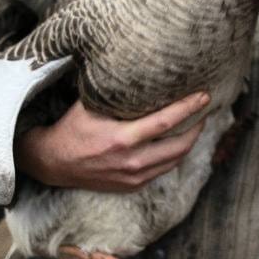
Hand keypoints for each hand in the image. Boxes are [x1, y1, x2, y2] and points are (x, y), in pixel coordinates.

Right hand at [15, 92, 209, 192]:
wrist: (53, 163)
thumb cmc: (73, 128)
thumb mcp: (91, 107)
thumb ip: (117, 95)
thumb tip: (143, 73)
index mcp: (122, 139)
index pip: (167, 121)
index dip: (189, 107)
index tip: (204, 95)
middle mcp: (132, 162)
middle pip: (180, 145)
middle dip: (198, 126)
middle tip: (205, 110)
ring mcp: (133, 178)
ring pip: (175, 160)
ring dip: (189, 142)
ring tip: (196, 124)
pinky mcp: (132, 186)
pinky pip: (163, 170)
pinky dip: (174, 155)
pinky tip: (176, 141)